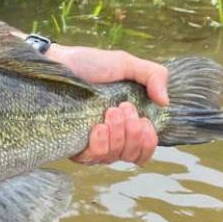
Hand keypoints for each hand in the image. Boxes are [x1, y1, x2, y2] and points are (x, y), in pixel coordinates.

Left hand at [45, 44, 167, 165]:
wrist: (57, 63)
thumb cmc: (89, 64)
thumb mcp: (126, 64)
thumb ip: (153, 75)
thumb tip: (165, 102)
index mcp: (126, 123)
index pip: (143, 151)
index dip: (148, 142)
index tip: (143, 121)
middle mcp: (110, 137)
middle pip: (131, 156)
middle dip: (133, 134)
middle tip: (123, 108)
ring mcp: (91, 143)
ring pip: (113, 158)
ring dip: (118, 135)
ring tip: (110, 111)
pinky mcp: (72, 145)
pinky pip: (91, 159)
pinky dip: (100, 144)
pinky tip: (98, 127)